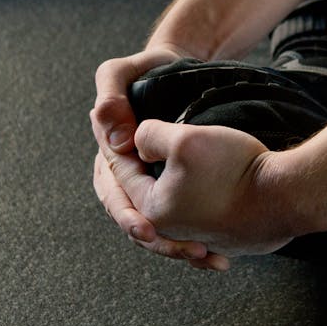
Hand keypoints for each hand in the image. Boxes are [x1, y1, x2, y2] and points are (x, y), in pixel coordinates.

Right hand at [91, 44, 222, 268]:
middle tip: (188, 251)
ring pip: (160, 229)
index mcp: (108, 159)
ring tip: (207, 257)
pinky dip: (195, 238)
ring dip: (180, 247)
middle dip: (162, 242)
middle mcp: (126, 179)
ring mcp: (151, 187)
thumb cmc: (149, 69)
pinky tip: (218, 253)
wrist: (183, 72)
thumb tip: (117, 141)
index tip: (148, 229)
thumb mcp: (120, 73)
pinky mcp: (175, 190)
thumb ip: (110, 98)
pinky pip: (180, 222)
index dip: (129, 216)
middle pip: (138, 221)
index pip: (115, 196)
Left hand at [132, 120, 294, 256]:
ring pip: (170, 211)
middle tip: (134, 150)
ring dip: (163, 192)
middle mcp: (171, 231)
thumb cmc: (236, 169)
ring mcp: (199, 239)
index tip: (122, 126)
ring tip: (161, 173)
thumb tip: (137, 143)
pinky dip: (191, 212)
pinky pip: (197, 225)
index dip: (122, 143)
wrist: (285, 196)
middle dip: (136, 172)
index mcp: (152, 208)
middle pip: (142, 196)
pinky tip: (193, 197)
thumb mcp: (185, 139)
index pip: (123, 172)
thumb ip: (149, 135)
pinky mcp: (223, 240)